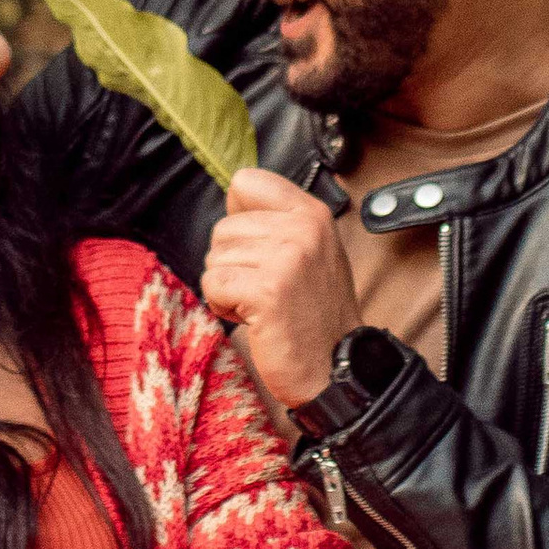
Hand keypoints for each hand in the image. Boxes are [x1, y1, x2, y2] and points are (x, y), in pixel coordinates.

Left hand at [200, 166, 358, 411]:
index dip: (239, 216)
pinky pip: (212, 284)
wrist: (335, 366)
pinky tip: (253, 317)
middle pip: (223, 227)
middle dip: (233, 263)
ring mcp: (286, 258)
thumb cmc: (314, 313)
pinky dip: (223, 306)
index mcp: (312, 213)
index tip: (257, 246)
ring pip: (214, 258)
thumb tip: (233, 194)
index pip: (246, 181)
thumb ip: (277, 221)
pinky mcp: (266, 290)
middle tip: (266, 289)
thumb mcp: (310, 250)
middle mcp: (302, 229)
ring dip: (228, 287)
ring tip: (262, 304)